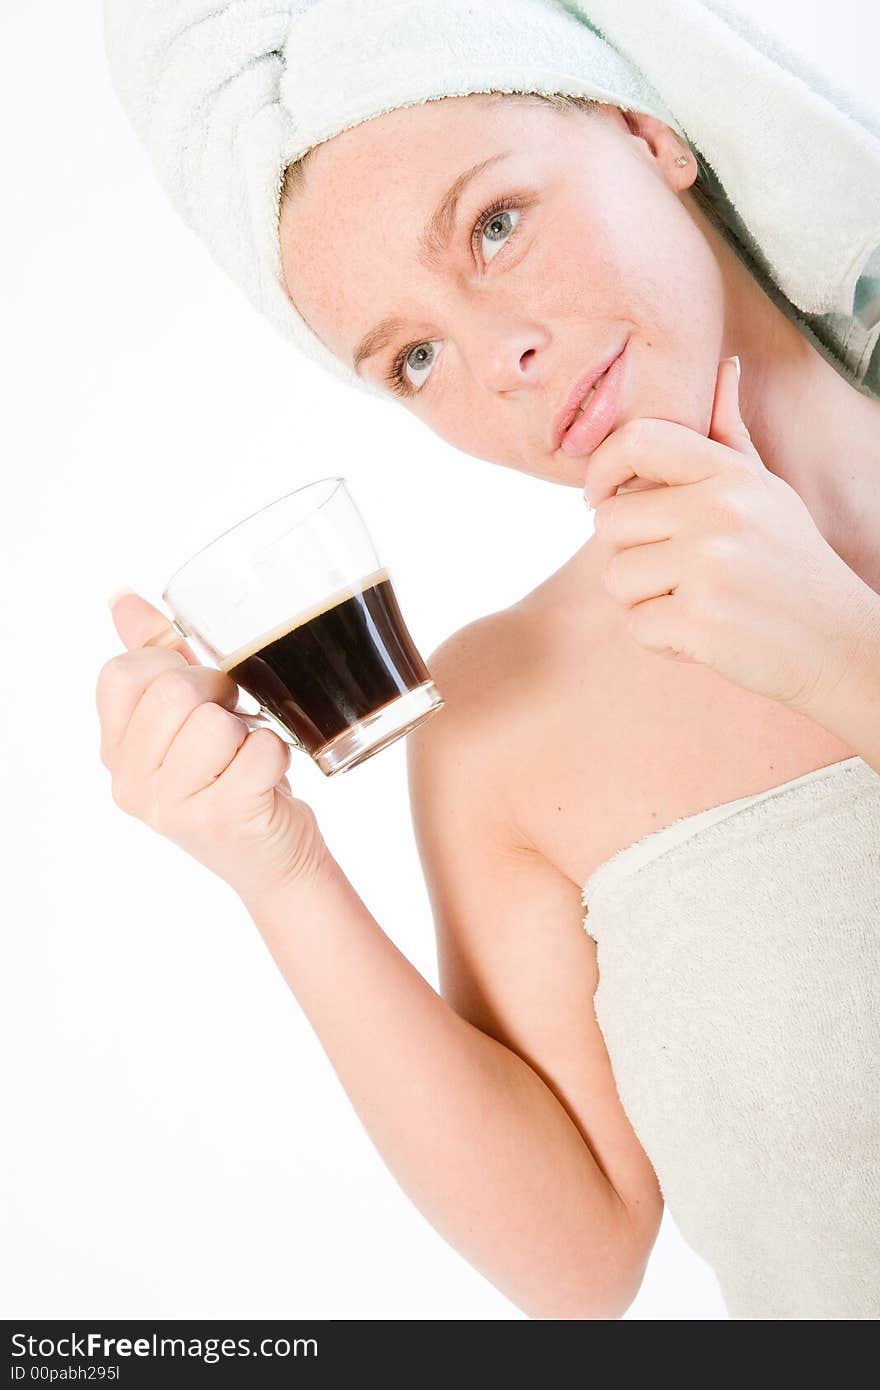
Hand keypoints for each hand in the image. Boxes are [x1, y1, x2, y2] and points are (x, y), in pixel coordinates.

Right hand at [96, 591, 331, 903]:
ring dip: (248, 729)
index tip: (198, 691)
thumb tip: (123, 599)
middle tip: (232, 720)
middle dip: (219, 693)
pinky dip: (277, 753)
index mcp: (115, 751)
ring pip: (216, 723)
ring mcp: (172, 807)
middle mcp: (131, 783)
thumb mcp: (187, 717)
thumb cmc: (232, 776)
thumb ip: (157, 657)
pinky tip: (267, 777)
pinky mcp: (222, 819)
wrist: (274, 857)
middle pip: (173, 693)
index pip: (123, 674)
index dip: (173, 665)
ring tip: (246, 754)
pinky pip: (259, 751)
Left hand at [582, 357, 874, 712]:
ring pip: (616, 578)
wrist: (837, 642)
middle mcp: (719, 512)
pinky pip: (636, 625)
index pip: (638, 440)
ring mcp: (709, 567)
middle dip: (628, 552)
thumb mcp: (768, 491)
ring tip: (695, 601)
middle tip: (675, 571)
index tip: (601, 497)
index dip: (602, 470)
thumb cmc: (791, 564)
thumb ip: (731, 437)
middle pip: (609, 522)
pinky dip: (661, 639)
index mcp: (731, 474)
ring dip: (644, 600)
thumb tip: (723, 369)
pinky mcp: (700, 621)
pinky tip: (702, 634)